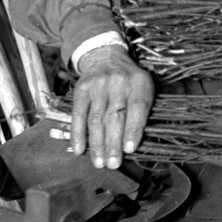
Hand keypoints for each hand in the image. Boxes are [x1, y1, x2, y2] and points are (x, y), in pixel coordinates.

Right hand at [71, 47, 153, 168]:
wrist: (105, 57)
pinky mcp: (81, 89)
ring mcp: (98, 85)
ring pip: (96, 119)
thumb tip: (134, 146)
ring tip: (99, 163)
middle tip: (113, 164)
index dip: (133, 129)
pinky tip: (79, 149)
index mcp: (140, 83)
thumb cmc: (129, 82)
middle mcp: (119, 82)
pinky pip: (78, 114)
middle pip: (115, 116)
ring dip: (96, 143)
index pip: (137, 107)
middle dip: (113, 143)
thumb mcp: (143, 88)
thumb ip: (143, 111)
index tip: (129, 149)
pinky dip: (78, 133)